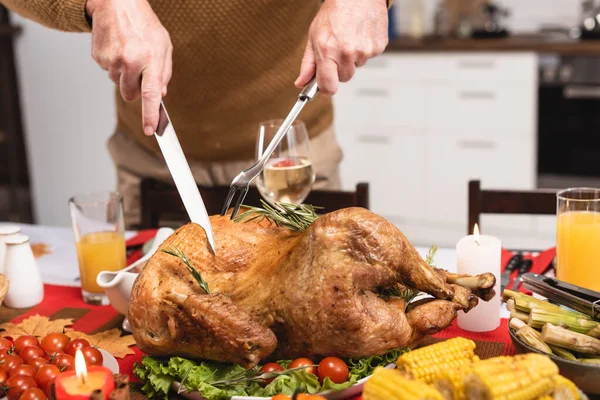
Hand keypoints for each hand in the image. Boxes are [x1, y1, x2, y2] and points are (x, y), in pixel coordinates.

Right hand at [86, 0, 172, 134]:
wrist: (116, 3)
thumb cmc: (143, 23)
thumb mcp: (163, 45)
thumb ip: (164, 72)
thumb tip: (161, 94)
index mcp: (150, 59)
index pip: (151, 94)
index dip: (150, 115)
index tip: (150, 130)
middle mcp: (130, 62)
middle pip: (131, 95)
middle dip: (136, 89)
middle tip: (139, 70)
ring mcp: (112, 60)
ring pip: (119, 84)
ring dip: (125, 74)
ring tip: (128, 51)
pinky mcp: (99, 58)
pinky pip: (108, 72)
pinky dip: (114, 64)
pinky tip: (118, 47)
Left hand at [295, 0, 388, 95]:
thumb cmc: (335, 12)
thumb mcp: (314, 36)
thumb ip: (308, 63)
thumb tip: (301, 83)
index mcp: (328, 51)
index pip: (328, 87)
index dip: (326, 87)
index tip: (326, 84)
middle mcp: (347, 53)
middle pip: (344, 78)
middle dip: (340, 68)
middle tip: (338, 49)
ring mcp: (364, 51)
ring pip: (357, 67)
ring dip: (353, 58)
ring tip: (350, 37)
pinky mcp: (378, 47)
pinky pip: (369, 58)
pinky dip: (365, 49)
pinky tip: (361, 35)